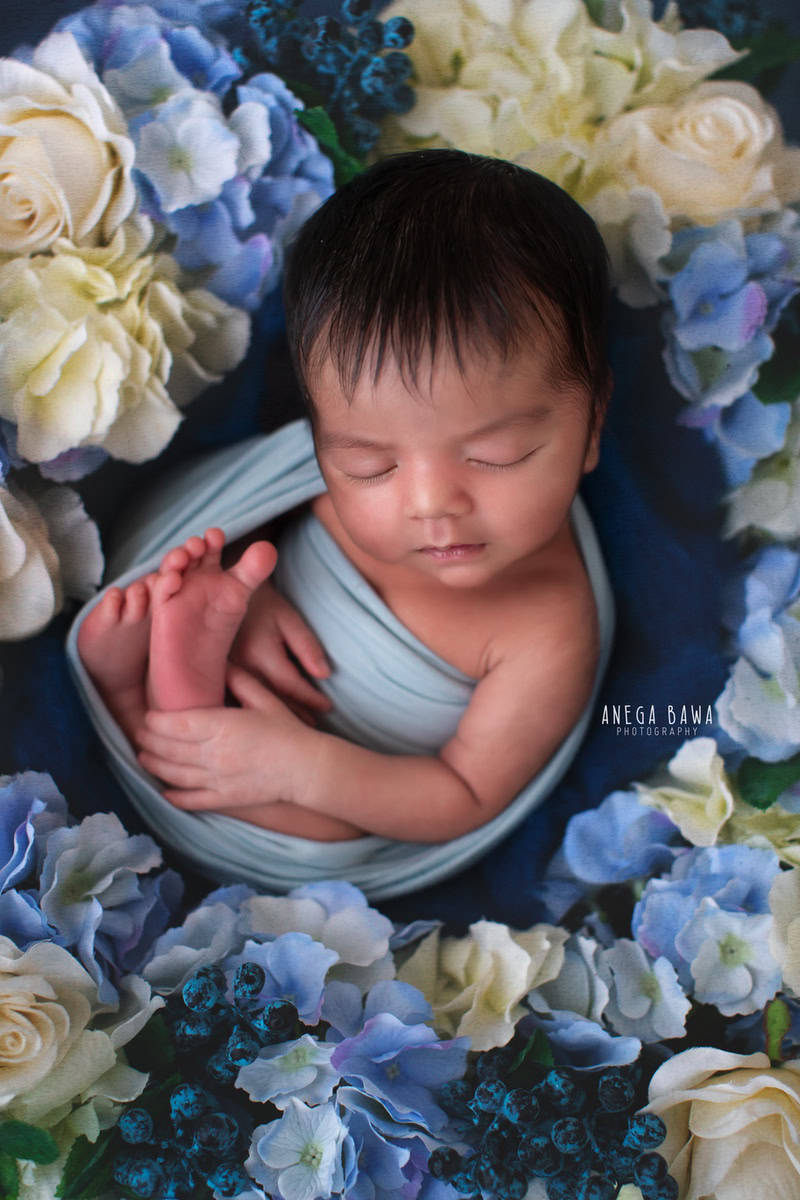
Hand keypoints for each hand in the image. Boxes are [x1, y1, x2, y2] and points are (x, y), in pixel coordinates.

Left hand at [135, 666, 317, 810]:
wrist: (306, 766)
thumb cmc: (287, 729)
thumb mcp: (264, 698)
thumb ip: (240, 680)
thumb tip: (221, 664)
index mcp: (222, 726)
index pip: (176, 724)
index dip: (156, 721)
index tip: (149, 716)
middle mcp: (214, 753)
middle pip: (169, 748)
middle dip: (149, 741)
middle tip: (139, 734)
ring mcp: (218, 778)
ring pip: (175, 773)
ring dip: (154, 765)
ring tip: (143, 757)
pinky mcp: (225, 798)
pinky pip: (193, 800)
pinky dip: (175, 797)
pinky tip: (164, 792)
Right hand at [230, 578, 331, 725]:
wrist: (224, 591)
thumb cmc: (262, 603)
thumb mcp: (288, 618)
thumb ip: (306, 646)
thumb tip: (324, 675)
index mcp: (259, 653)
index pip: (291, 685)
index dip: (312, 699)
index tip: (328, 707)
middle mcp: (239, 668)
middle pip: (272, 701)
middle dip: (296, 714)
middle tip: (314, 727)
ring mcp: (223, 675)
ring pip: (253, 705)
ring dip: (276, 717)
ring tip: (296, 728)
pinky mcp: (214, 677)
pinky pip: (235, 699)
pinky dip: (254, 710)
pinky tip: (265, 720)